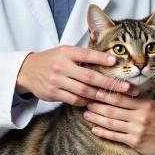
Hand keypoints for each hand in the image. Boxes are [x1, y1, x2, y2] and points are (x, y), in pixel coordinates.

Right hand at [15, 46, 137, 105]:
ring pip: (83, 91)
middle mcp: (61, 66)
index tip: (116, 61)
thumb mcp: (66, 51)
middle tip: (127, 88)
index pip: (86, 54)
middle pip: (89, 77)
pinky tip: (98, 102)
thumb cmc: (53, 59)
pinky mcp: (52, 94)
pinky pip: (74, 100)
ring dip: (101, 95)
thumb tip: (110, 59)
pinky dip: (87, 102)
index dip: (101, 58)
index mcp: (66, 52)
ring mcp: (56, 81)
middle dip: (110, 83)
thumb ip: (84, 55)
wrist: (27, 71)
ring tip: (117, 98)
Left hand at [84, 85, 154, 154]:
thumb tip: (148, 75)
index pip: (122, 97)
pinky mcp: (135, 143)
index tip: (96, 90)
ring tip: (86, 113)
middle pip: (113, 109)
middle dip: (97, 104)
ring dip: (97, 118)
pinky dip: (103, 133)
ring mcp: (136, 131)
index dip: (107, 94)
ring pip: (111, 123)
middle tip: (85, 100)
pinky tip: (94, 129)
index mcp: (147, 105)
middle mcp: (140, 117)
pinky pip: (115, 136)